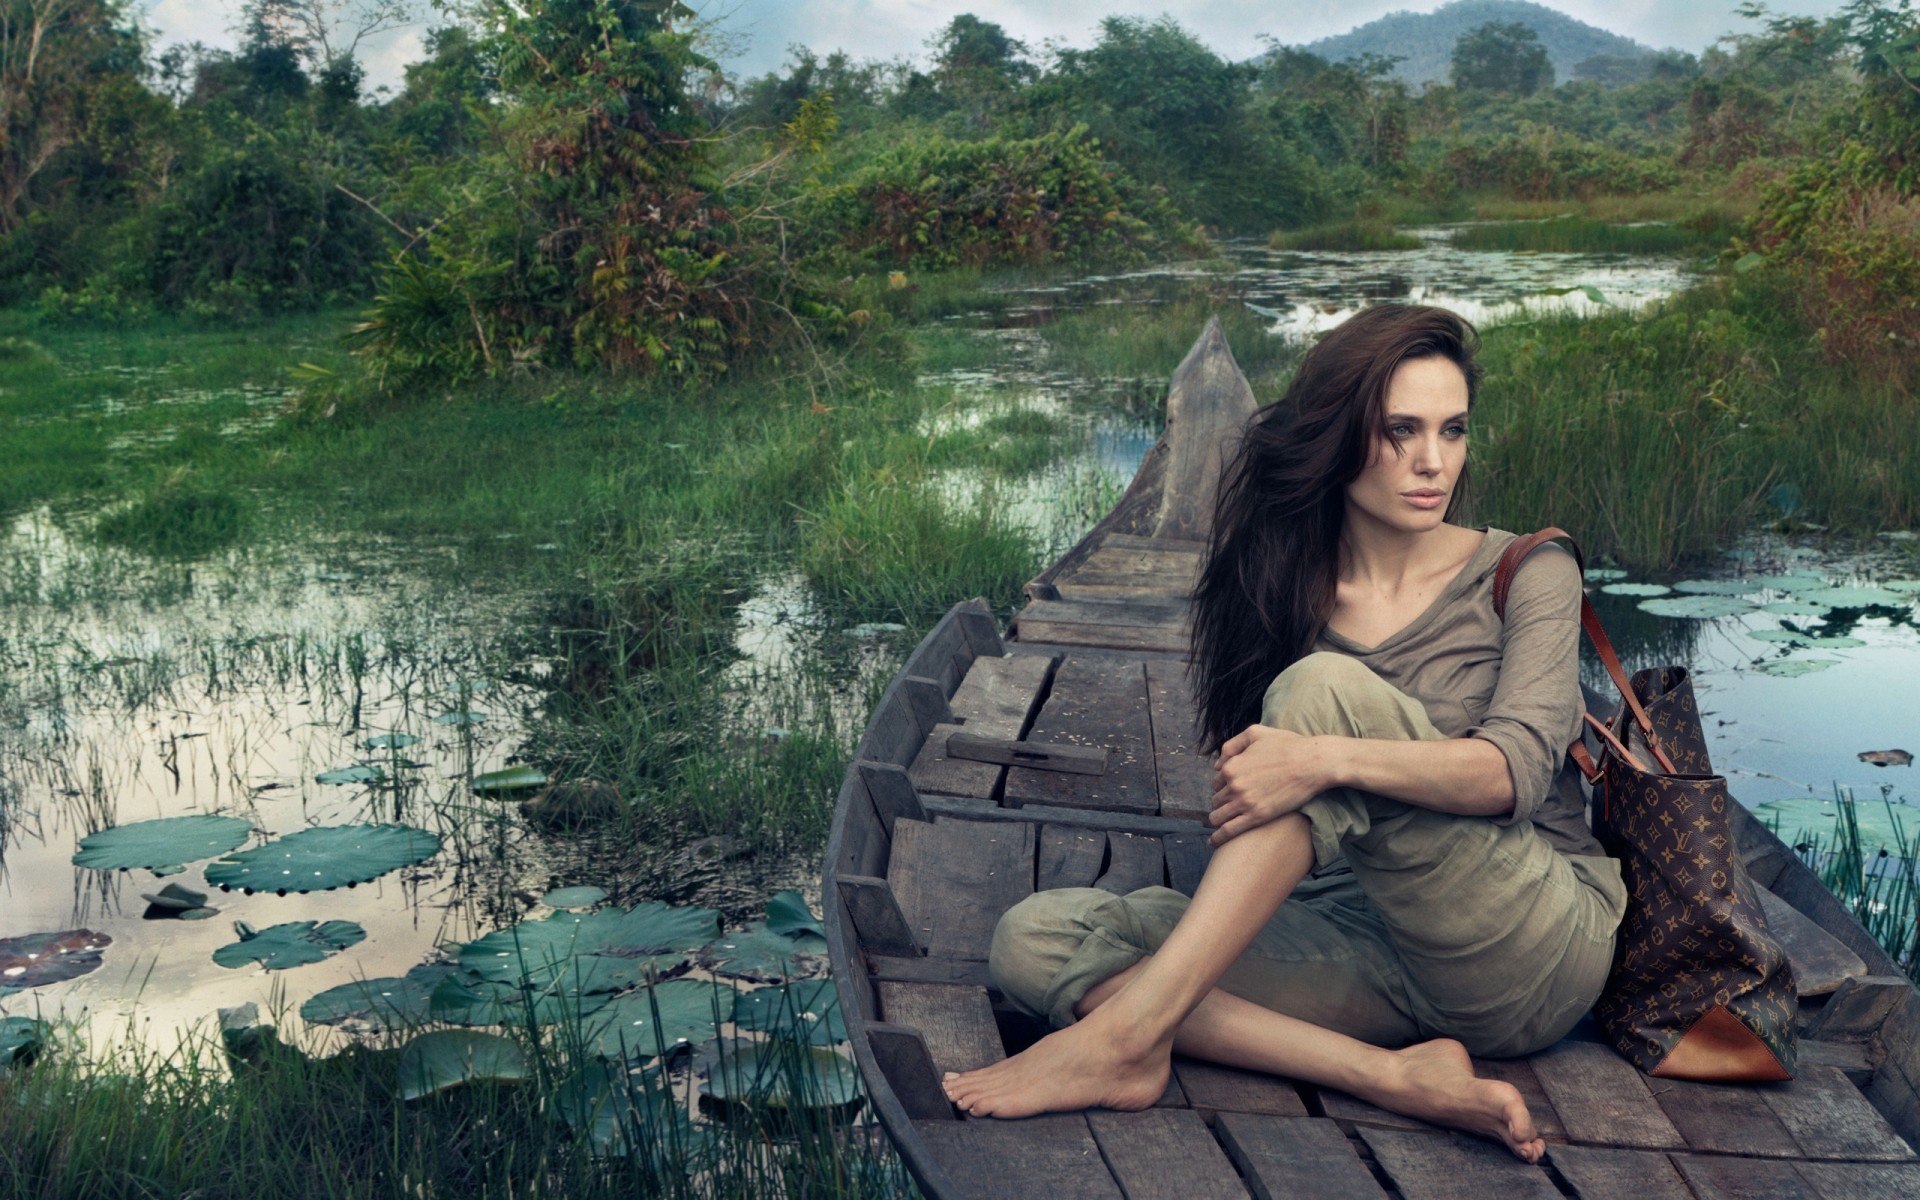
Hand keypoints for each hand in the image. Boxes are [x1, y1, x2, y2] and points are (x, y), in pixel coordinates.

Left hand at [1208, 725, 1332, 845]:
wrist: (1313, 763)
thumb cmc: (1288, 745)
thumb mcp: (1255, 733)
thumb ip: (1232, 745)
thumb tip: (1217, 765)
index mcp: (1231, 766)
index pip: (1217, 782)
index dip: (1223, 786)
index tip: (1231, 791)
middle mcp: (1233, 785)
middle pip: (1217, 799)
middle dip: (1221, 803)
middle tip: (1230, 807)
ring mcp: (1244, 802)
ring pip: (1218, 816)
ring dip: (1217, 820)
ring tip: (1220, 825)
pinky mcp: (1257, 817)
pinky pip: (1228, 831)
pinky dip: (1218, 837)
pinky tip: (1214, 842)